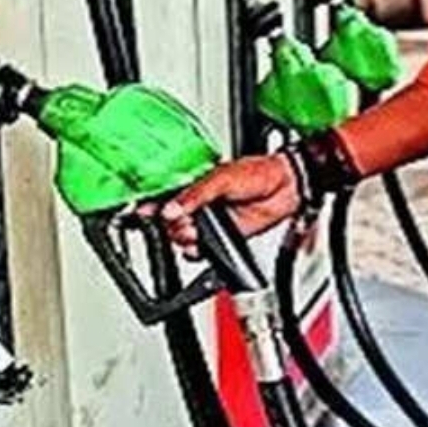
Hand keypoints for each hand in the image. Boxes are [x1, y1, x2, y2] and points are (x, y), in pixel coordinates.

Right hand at [155, 154, 300, 253]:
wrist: (284, 189)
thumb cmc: (257, 174)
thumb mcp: (221, 178)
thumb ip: (195, 195)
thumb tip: (172, 209)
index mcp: (193, 183)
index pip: (163, 195)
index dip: (150, 204)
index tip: (143, 212)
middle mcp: (197, 204)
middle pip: (168, 221)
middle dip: (170, 225)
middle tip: (183, 222)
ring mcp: (208, 222)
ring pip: (181, 237)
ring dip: (184, 238)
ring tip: (195, 232)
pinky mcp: (220, 238)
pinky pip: (199, 251)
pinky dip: (196, 252)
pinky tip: (201, 246)